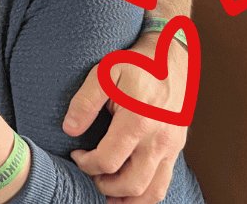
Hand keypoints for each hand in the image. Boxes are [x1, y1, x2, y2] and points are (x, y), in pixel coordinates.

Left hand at [62, 31, 188, 202]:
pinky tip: (126, 188)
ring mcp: (171, 147)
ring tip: (107, 191)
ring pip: (152, 192)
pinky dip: (145, 193)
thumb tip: (69, 130)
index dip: (86, 164)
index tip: (76, 154)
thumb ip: (84, 102)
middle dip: (104, 186)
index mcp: (138, 122)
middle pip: (131, 184)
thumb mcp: (103, 74)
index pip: (108, 161)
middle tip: (90, 173)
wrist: (171, 57)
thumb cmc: (136, 64)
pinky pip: (164, 182)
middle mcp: (159, 140)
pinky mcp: (176, 148)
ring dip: (127, 199)